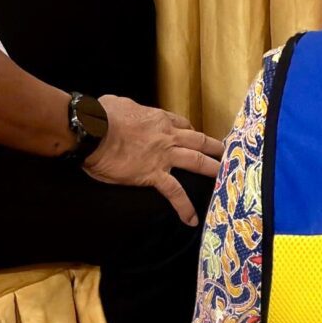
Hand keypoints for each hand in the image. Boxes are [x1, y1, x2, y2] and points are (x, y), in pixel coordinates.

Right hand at [82, 95, 225, 221]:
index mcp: (159, 119)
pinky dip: (184, 206)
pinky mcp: (153, 174)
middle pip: (198, 140)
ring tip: (225, 177)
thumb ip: (130, 109)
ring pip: (196, 161)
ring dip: (212, 169)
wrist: (93, 131)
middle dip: (214, 147)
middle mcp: (167, 136)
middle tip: (228, 153)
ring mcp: (164, 156)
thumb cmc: (101, 115)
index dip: (192, 132)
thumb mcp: (120, 103)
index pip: (183, 125)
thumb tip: (124, 111)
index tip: (197, 138)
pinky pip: (174, 192)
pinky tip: (192, 219)